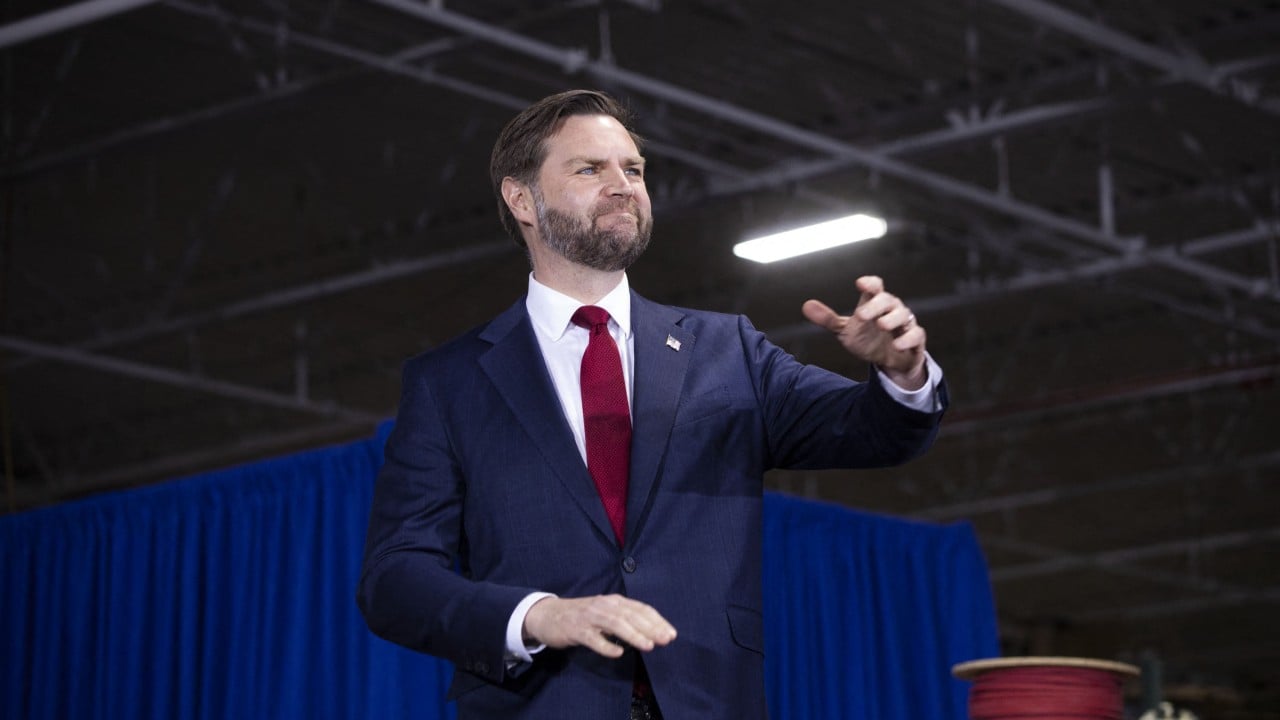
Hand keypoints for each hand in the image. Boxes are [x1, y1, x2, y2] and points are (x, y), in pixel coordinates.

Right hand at [523, 594, 676, 658]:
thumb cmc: (582, 616)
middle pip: (631, 615)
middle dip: (651, 628)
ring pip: (615, 624)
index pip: (640, 608)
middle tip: (666, 640)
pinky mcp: (576, 630)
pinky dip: (606, 645)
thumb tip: (652, 632)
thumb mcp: (606, 612)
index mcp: (614, 601)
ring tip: (648, 645)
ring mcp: (589, 617)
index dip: (657, 620)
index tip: (671, 633)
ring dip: (633, 634)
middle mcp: (604, 605)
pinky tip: (617, 653)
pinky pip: (592, 638)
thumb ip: (625, 619)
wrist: (548, 615)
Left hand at [802, 275, 927, 389]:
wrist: (889, 361)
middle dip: (876, 305)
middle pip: (888, 300)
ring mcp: (905, 324)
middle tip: (861, 314)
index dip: (870, 283)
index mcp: (875, 304)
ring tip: (881, 325)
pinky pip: (916, 335)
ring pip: (904, 315)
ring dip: (893, 319)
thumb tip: (806, 305)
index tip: (859, 283)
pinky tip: (897, 345)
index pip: (875, 287)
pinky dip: (908, 339)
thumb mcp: (845, 331)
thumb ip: (828, 319)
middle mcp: (892, 310)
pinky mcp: (915, 340)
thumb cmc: (868, 339)